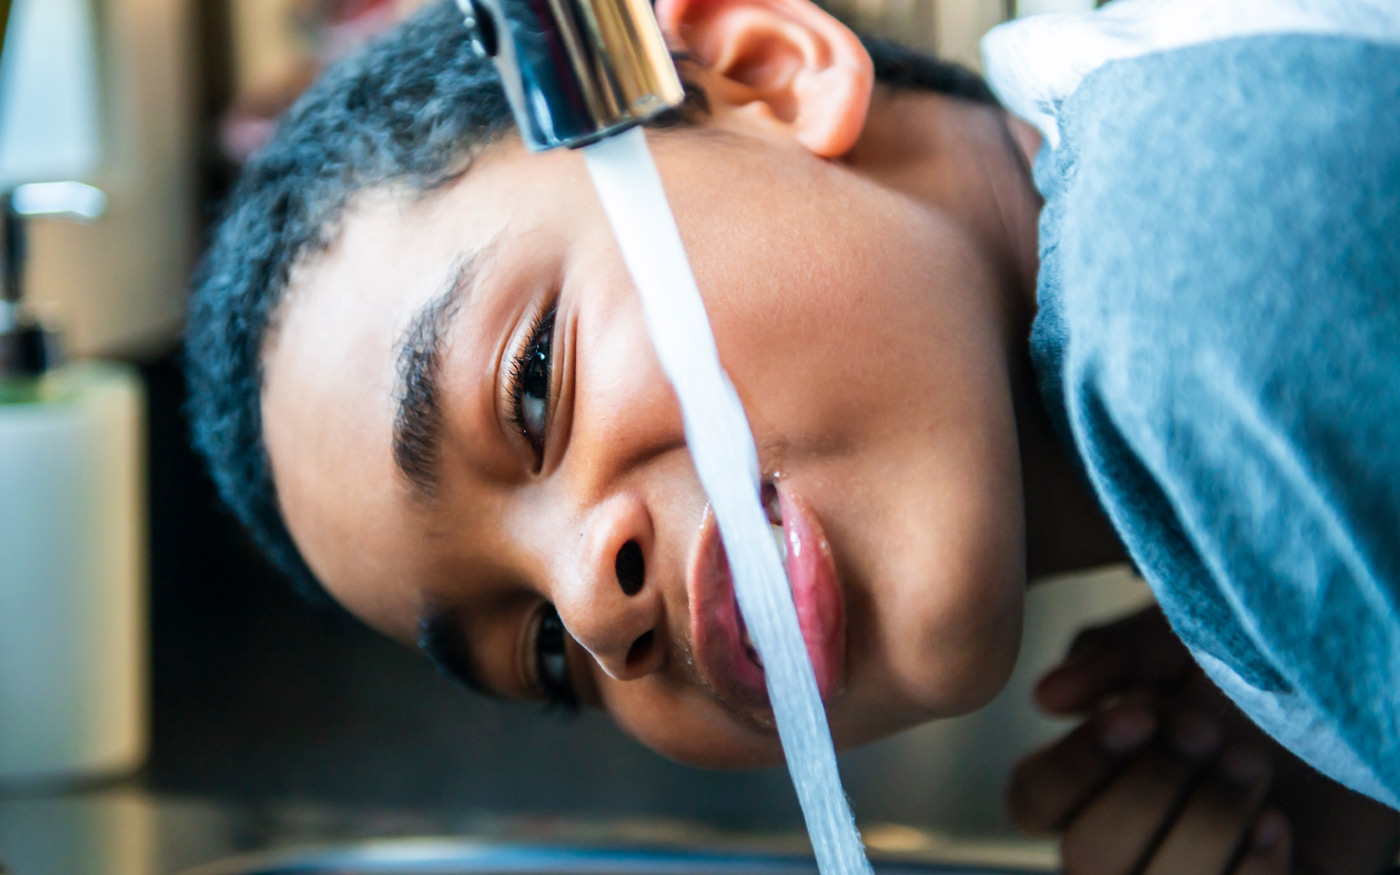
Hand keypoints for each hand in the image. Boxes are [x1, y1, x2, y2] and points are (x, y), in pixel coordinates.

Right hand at [1008, 605, 1399, 874]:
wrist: (1359, 701)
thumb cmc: (1258, 664)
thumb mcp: (1184, 638)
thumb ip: (1114, 655)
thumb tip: (1047, 696)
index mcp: (1091, 776)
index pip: (1033, 800)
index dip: (1077, 765)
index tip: (1142, 713)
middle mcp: (1125, 837)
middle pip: (1086, 857)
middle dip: (1152, 793)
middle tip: (1210, 732)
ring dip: (1204, 826)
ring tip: (1253, 766)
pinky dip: (1251, 871)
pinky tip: (1277, 824)